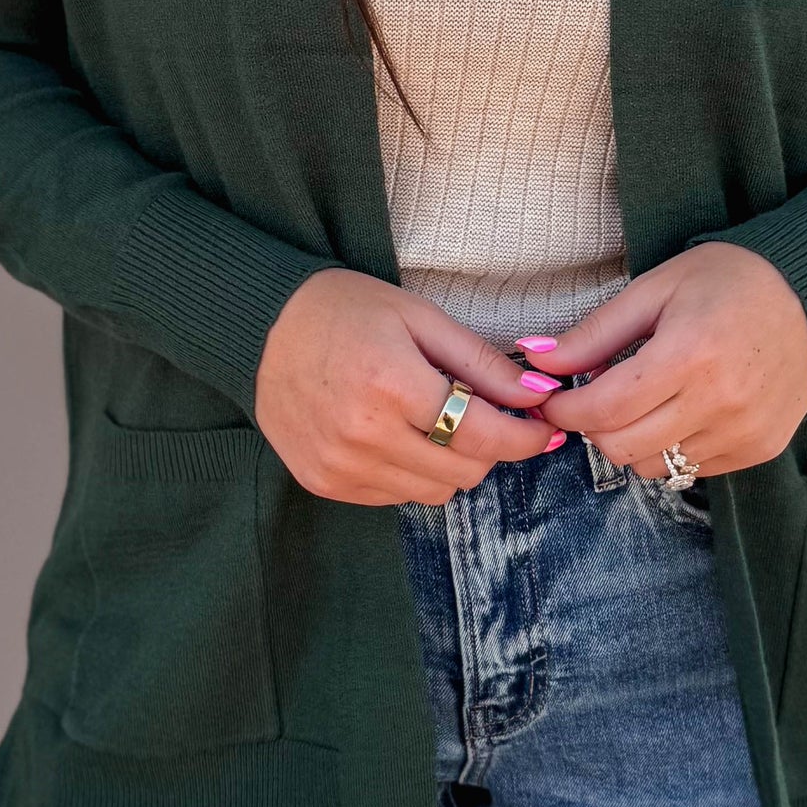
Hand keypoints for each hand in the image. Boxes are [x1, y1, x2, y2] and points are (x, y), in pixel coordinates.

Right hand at [255, 269, 567, 503]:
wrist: (262, 329)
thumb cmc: (345, 310)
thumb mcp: (420, 318)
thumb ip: (482, 364)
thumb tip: (540, 395)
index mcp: (391, 384)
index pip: (482, 435)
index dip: (524, 437)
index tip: (544, 428)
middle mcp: (363, 434)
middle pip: (464, 471)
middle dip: (489, 447)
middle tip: (485, 415)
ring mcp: (340, 466)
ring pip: (434, 492)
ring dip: (450, 463)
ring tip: (433, 420)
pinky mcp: (324, 483)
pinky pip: (395, 496)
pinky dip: (412, 472)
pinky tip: (396, 434)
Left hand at [533, 244, 806, 478]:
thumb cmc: (724, 281)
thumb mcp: (653, 290)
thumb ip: (594, 333)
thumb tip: (536, 359)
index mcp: (690, 354)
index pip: (604, 410)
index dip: (566, 410)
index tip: (553, 398)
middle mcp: (721, 400)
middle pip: (623, 448)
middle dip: (595, 427)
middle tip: (597, 398)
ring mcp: (746, 430)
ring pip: (656, 466)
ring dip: (634, 440)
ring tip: (646, 400)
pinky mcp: (762, 447)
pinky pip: (693, 470)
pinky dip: (673, 447)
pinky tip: (683, 410)